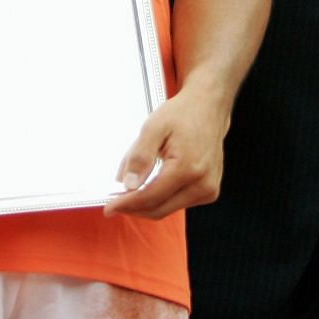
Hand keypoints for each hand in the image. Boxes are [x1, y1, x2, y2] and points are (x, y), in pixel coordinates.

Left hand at [104, 88, 229, 219]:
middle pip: (158, 210)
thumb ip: (139, 157)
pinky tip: (154, 183)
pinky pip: (177, 204)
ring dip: (146, 202)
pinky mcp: (209, 191)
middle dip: (133, 207)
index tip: (108, 207)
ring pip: (166, 209)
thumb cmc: (183, 114)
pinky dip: (160, 199)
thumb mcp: (153, 128)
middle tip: (115, 200)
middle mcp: (202, 183)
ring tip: (136, 182)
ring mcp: (208, 189)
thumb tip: (128, 185)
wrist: (209, 108)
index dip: (125, 204)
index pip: (150, 198)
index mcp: (188, 167)